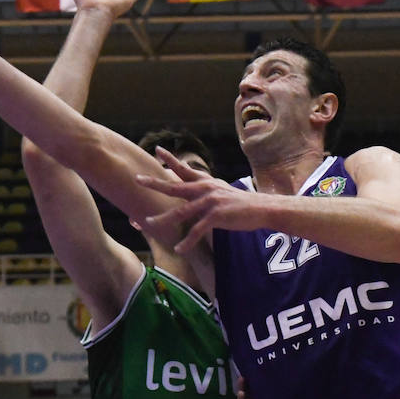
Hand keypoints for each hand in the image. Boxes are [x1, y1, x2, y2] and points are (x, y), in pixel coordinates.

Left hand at [138, 147, 261, 255]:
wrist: (262, 208)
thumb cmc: (242, 203)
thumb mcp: (222, 190)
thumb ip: (207, 188)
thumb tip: (195, 187)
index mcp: (206, 182)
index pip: (184, 169)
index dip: (170, 159)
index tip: (157, 149)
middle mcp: (205, 189)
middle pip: (174, 187)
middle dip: (154, 183)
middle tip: (137, 179)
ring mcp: (210, 202)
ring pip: (181, 212)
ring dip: (163, 219)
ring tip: (147, 222)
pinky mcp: (216, 216)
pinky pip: (197, 231)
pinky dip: (187, 241)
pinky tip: (179, 249)